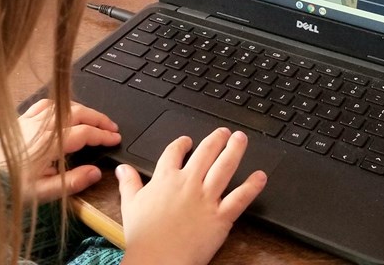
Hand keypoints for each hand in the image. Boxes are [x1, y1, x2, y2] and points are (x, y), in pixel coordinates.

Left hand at [3, 99, 120, 202]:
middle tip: (112, 128)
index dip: (103, 135)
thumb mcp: (43, 192)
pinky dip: (62, 105)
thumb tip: (95, 172)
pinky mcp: (23, 119)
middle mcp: (43, 126)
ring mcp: (33, 119)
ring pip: (65, 106)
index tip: (115, 139)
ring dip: (83, 110)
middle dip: (98, 118)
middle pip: (79, 112)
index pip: (85, 132)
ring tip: (94, 120)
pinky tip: (65, 110)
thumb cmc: (10, 185)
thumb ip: (72, 182)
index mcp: (51, 143)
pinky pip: (47, 104)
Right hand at [117, 128, 266, 264]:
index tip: (187, 140)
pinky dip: (252, 186)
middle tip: (223, 132)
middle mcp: (188, 182)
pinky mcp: (221, 216)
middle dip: (215, 139)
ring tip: (241, 139)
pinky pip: (240, 198)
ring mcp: (206, 198)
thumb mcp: (130, 204)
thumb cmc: (143, 235)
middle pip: (205, 152)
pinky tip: (260, 176)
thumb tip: (123, 168)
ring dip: (234, 150)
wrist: (158, 259)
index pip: (175, 151)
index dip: (182, 143)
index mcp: (166, 177)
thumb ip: (129, 182)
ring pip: (224, 167)